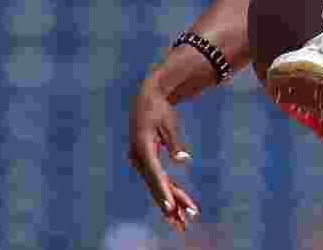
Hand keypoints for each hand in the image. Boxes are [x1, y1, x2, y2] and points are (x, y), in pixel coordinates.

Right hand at [128, 79, 199, 232]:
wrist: (147, 98)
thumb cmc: (159, 109)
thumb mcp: (169, 122)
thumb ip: (174, 142)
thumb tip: (183, 160)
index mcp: (143, 148)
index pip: (155, 175)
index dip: (163, 192)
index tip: (170, 209)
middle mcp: (139, 158)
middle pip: (156, 185)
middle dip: (170, 204)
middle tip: (183, 223)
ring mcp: (141, 162)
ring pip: (158, 186)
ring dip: (171, 203)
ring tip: (182, 223)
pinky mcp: (146, 162)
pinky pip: (158, 180)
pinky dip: (169, 192)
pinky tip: (177, 207)